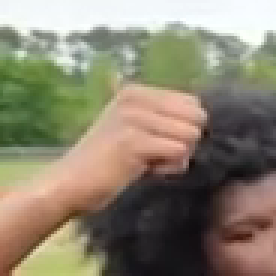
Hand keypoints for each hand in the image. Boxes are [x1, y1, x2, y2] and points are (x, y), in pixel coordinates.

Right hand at [49, 85, 203, 213]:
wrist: (70, 184)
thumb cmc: (109, 163)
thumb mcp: (136, 130)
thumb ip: (165, 120)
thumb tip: (204, 120)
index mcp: (135, 91)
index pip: (192, 103)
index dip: (183, 130)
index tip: (154, 144)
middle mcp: (134, 97)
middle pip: (196, 118)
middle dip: (184, 143)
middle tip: (152, 155)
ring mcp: (133, 117)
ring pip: (190, 135)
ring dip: (175, 158)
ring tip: (145, 163)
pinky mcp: (133, 141)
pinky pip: (179, 152)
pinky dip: (167, 169)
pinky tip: (143, 171)